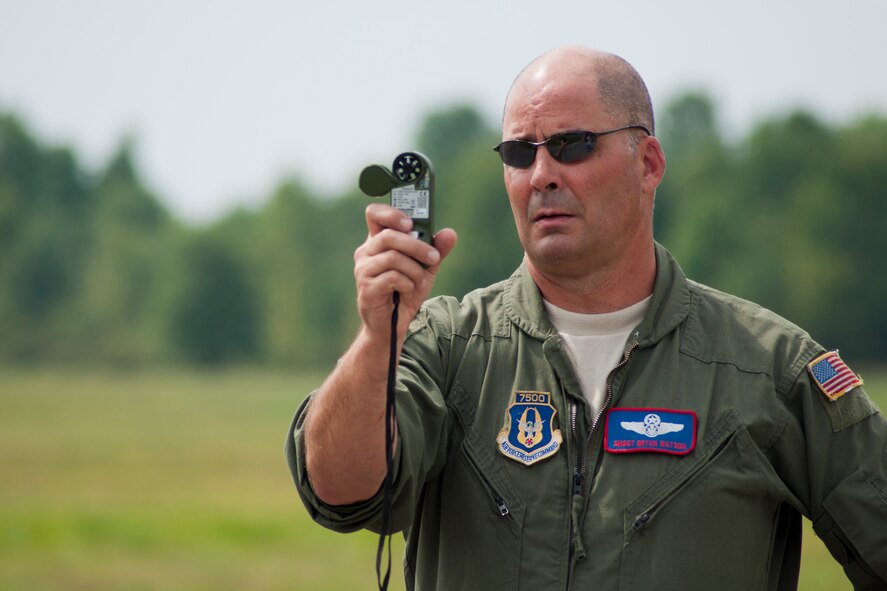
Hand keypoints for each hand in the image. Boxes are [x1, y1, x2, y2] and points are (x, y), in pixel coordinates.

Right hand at [354, 203, 456, 343]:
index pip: (374, 214)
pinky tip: (407, 290)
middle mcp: (366, 252)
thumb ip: (436, 250)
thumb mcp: (426, 269)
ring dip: (414, 269)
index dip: (391, 213)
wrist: (392, 325)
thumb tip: (450, 233)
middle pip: (388, 236)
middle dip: (417, 246)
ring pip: (392, 257)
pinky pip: (392, 277)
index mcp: (378, 241)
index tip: (410, 223)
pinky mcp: (366, 287)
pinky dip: (407, 284)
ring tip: (419, 280)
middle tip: (434, 257)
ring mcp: (363, 270)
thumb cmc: (404, 292)